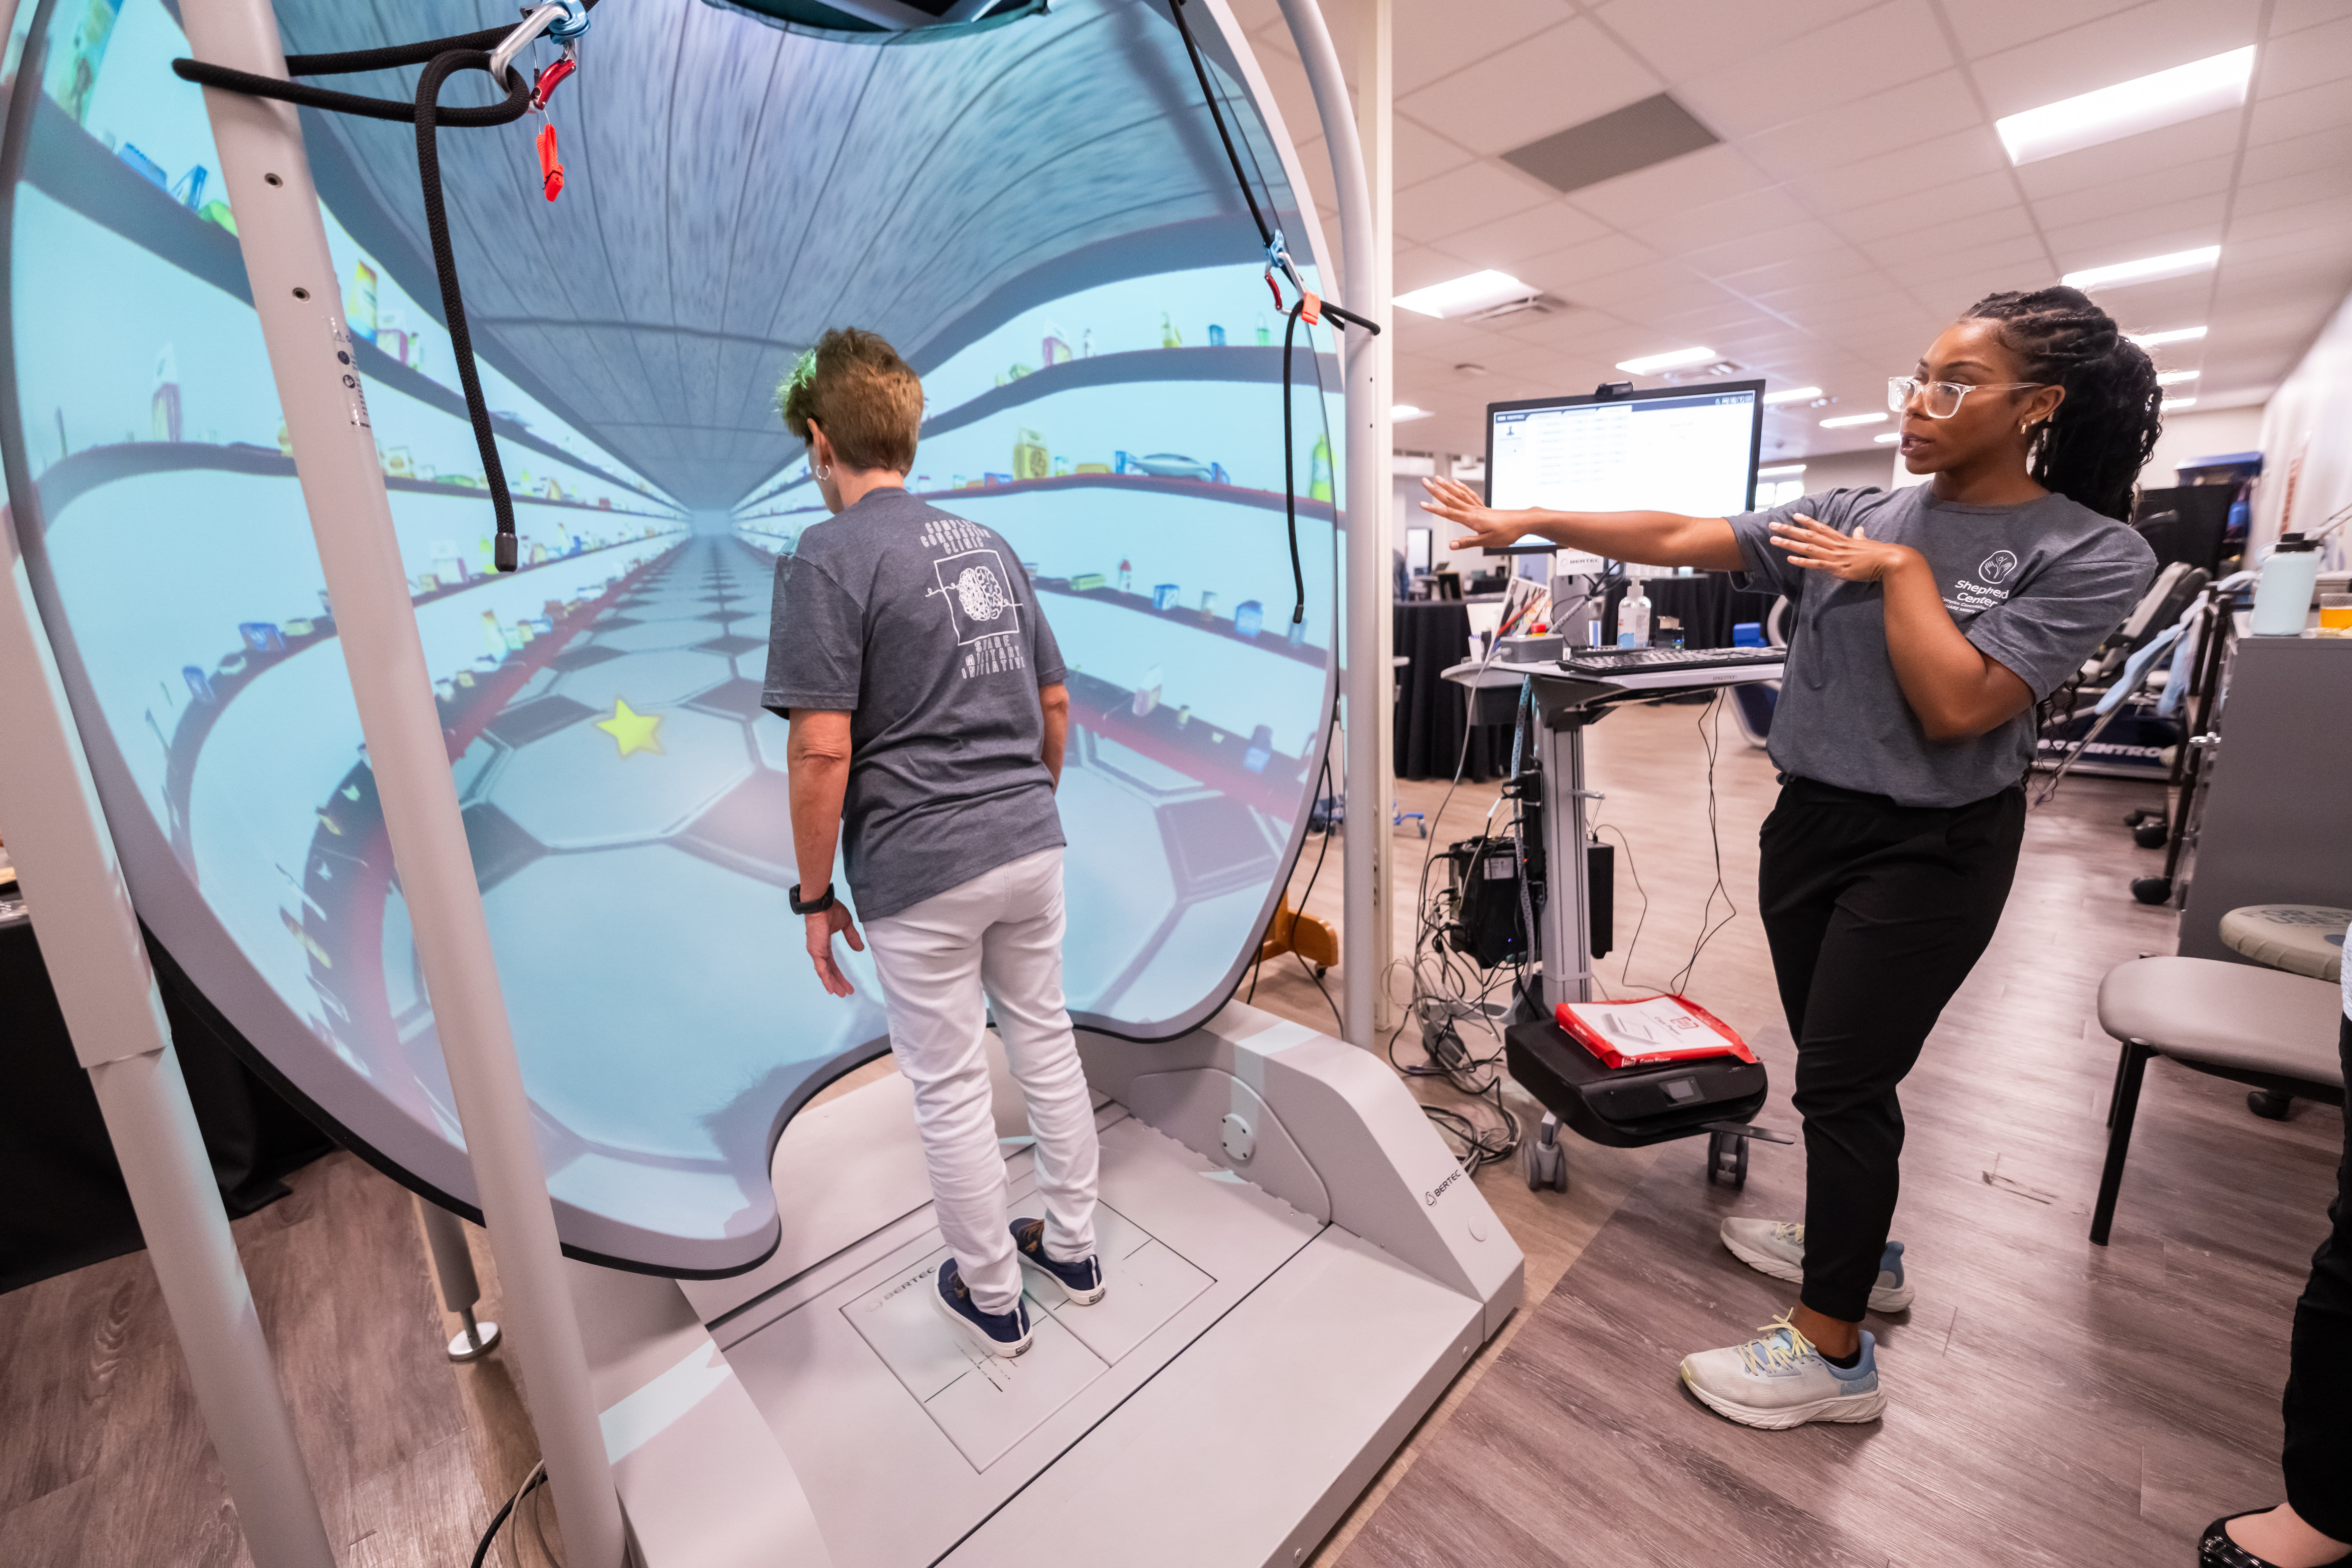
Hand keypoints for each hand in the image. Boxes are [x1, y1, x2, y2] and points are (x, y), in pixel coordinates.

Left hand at [806, 904, 863, 997]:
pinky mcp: (815, 950)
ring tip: (839, 994)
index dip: (840, 974)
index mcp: (825, 945)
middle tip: (845, 993)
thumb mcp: (846, 924)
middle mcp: (819, 950)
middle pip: (830, 971)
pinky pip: (821, 967)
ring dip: (832, 983)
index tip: (847, 984)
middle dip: (838, 982)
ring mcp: (816, 951)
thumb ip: (852, 937)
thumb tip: (859, 949)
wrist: (821, 903)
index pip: (833, 964)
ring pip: (825, 972)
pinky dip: (825, 978)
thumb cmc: (831, 909)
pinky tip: (830, 987)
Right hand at [1420, 475, 1532, 550]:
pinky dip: (1462, 488)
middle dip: (1436, 491)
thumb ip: (1468, 542)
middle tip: (1424, 481)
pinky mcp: (1484, 507)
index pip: (1449, 513)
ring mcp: (1478, 507)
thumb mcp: (1487, 541)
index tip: (1422, 503)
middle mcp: (1473, 510)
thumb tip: (1452, 545)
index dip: (1434, 509)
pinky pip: (1470, 494)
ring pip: (1459, 494)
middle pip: (1451, 498)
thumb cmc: (1507, 532)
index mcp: (1472, 519)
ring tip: (1437, 478)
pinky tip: (1456, 483)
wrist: (1523, 522)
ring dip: (1447, 486)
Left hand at [1768, 514, 1918, 582]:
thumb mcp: (1867, 543)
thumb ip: (1860, 537)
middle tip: (1772, 525)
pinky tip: (1790, 558)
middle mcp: (1835, 545)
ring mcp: (1835, 555)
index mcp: (1842, 539)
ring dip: (1789, 543)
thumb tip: (1859, 530)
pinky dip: (1802, 561)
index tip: (1794, 515)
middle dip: (1789, 530)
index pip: (1821, 527)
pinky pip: (1816, 564)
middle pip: (1808, 535)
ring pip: (1808, 547)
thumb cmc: (1881, 553)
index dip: (1806, 521)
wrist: (1890, 560)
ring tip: (1773, 539)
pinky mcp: (1837, 567)